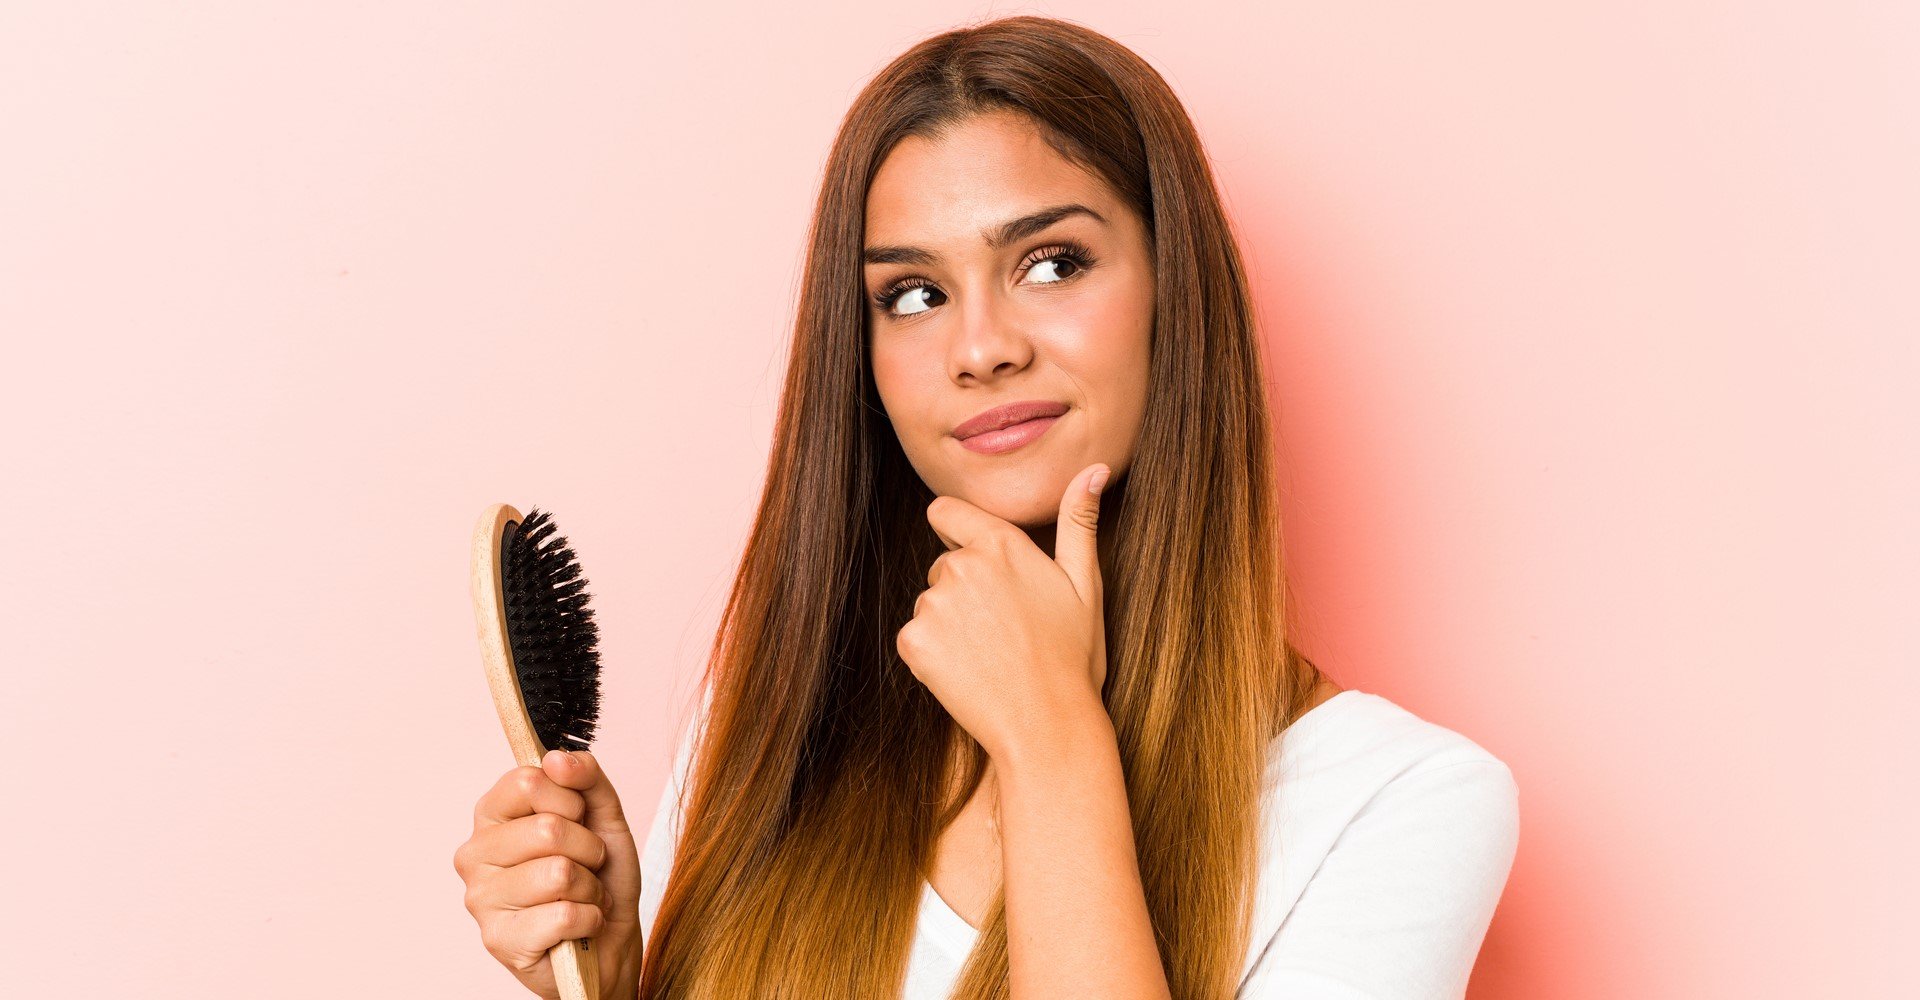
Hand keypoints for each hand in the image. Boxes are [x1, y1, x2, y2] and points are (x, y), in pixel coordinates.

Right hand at [453, 749, 644, 998]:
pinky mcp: (499, 941)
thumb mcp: (604, 817)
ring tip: (581, 896)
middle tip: (587, 866)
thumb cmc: (600, 879)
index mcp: (493, 816)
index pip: (527, 780)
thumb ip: (587, 778)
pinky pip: (565, 914)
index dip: (570, 798)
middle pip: (547, 828)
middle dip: (588, 849)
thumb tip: (558, 758)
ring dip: (590, 887)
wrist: (610, 942)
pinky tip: (577, 926)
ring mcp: (481, 900)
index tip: (579, 818)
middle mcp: (475, 855)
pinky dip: (589, 919)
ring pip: (559, 873)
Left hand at [896, 462, 1111, 759]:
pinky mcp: (913, 641)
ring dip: (950, 627)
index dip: (957, 534)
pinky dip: (934, 657)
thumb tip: (1093, 469)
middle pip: (942, 566)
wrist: (1047, 725)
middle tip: (1004, 630)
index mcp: (1000, 543)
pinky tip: (969, 674)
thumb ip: (1078, 522)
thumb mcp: (1085, 584)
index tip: (979, 566)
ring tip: (990, 656)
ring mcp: (934, 603)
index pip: (944, 512)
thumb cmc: (1072, 657)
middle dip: (963, 591)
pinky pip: (915, 640)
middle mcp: (961, 565)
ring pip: (930, 605)